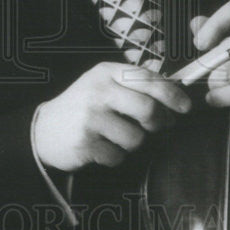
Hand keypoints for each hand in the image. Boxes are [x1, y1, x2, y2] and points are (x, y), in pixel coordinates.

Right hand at [34, 61, 191, 172]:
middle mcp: (98, 92)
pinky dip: (115, 156)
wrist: (43, 130)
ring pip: (136, 138)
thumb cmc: (83, 106)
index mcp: (106, 73)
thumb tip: (174, 90)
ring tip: (116, 136)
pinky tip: (101, 147)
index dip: (172, 94)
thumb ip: (134, 83)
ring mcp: (90, 118)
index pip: (147, 79)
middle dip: (159, 122)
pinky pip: (119, 157)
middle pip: (148, 109)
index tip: (185, 106)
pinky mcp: (85, 144)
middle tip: (158, 126)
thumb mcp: (103, 84)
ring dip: (133, 143)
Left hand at [190, 0, 229, 128]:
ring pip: (228, 71)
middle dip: (209, 63)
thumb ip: (223, 31)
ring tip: (217, 85)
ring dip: (215, 82)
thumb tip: (197, 24)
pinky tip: (218, 97)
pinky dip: (219, 97)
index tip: (201, 42)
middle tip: (204, 71)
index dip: (213, 25)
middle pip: (228, 45)